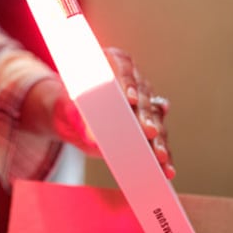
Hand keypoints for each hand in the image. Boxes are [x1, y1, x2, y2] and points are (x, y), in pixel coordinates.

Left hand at [20, 48, 174, 179]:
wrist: (71, 117)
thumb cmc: (68, 105)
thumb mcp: (67, 108)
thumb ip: (77, 118)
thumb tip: (92, 137)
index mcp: (110, 62)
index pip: (122, 67)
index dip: (127, 82)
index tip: (129, 99)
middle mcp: (133, 80)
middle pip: (143, 96)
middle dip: (146, 116)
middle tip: (148, 132)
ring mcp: (144, 101)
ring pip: (156, 119)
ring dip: (159, 139)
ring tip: (159, 157)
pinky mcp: (150, 123)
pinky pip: (158, 138)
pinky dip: (162, 153)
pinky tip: (166, 169)